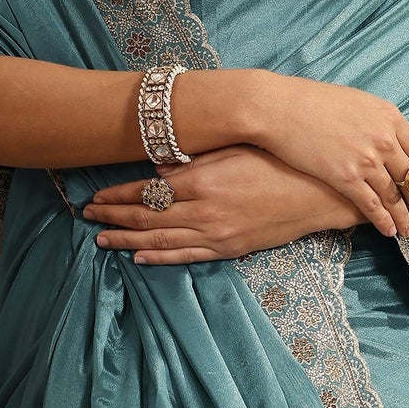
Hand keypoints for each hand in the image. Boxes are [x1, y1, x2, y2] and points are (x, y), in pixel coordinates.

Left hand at [80, 145, 365, 264]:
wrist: (320, 193)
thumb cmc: (280, 161)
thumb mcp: (235, 149)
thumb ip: (195, 161)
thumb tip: (159, 172)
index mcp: (203, 180)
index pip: (146, 190)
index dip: (117, 195)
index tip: (96, 195)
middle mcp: (204, 210)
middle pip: (146, 217)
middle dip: (113, 217)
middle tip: (88, 216)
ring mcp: (216, 234)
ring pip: (159, 241)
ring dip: (127, 240)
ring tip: (102, 239)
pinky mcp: (230, 248)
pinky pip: (186, 256)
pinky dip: (159, 258)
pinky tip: (140, 258)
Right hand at [244, 71, 408, 238]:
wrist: (279, 107)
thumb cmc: (311, 101)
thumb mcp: (356, 102)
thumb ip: (378, 121)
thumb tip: (390, 134)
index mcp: (390, 117)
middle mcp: (384, 139)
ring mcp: (367, 159)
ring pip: (395, 196)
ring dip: (406, 216)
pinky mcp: (346, 177)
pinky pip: (372, 206)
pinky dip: (383, 221)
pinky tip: (389, 231)